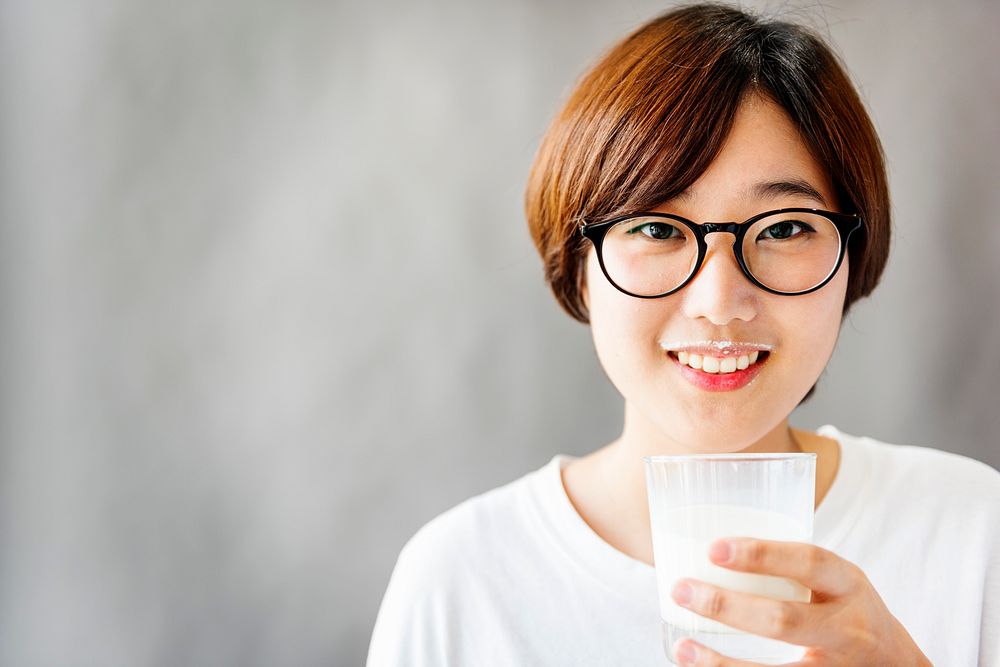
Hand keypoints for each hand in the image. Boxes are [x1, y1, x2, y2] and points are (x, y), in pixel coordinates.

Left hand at [668, 538, 931, 665]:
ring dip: (722, 662)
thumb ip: (790, 567)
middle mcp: (847, 629)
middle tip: (682, 589)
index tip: (713, 548)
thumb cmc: (846, 609)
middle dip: (727, 606)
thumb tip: (709, 548)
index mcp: (848, 585)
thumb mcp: (836, 580)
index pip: (809, 562)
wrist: (896, 664)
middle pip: (784, 621)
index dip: (761, 555)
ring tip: (683, 646)